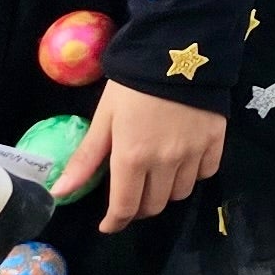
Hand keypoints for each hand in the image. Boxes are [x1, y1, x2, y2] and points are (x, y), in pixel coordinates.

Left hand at [56, 79, 228, 232]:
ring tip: (157, 175)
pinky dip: (193, 174)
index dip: (115, 222)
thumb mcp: (104, 118)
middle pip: (154, 205)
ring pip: (181, 192)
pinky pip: (206, 172)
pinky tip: (184, 160)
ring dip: (166, 191)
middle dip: (138, 206)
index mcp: (132, 158)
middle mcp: (165, 162)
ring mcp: (193, 153)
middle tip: (131, 194)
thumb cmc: (132, 85)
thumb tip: (58, 192)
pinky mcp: (216, 140)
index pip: (125, 208)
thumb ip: (86, 159)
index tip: (109, 224)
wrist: (178, 50)